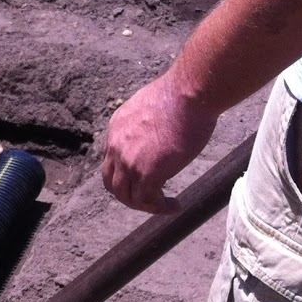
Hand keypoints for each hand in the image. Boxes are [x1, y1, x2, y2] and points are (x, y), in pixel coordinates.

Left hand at [102, 70, 219, 213]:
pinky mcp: (147, 173)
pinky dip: (159, 208)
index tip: (143, 179)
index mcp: (116, 129)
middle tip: (150, 198)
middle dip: (129, 195)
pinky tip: (174, 206)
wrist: (189, 94)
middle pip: (113, 183)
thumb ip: (148, 124)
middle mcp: (116, 147)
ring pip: (127, 196)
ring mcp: (129, 161)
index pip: (112, 161)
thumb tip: (160, 131)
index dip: (126, 174)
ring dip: (145, 205)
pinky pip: (147, 200)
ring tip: (165, 206)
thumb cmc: (182, 96)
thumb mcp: (151, 107)